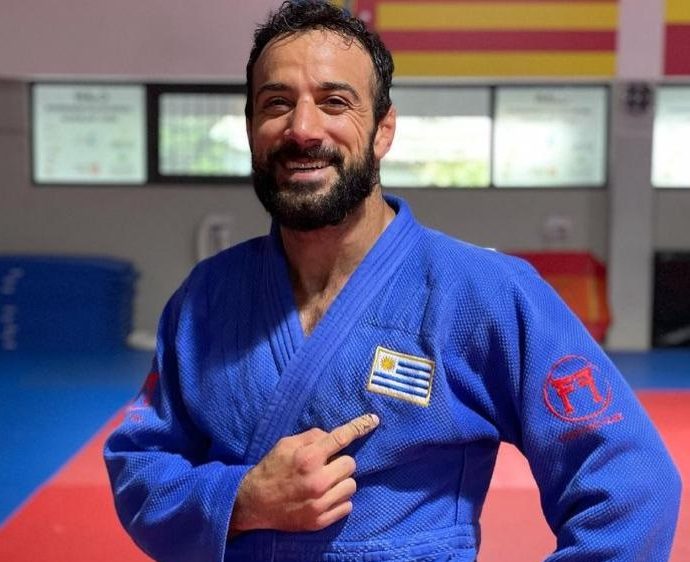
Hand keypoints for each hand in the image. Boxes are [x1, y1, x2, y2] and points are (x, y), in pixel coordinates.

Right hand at [230, 413, 379, 532]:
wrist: (254, 503)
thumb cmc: (271, 468)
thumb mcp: (286, 443)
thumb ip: (312, 436)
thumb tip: (333, 435)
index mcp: (308, 457)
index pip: (341, 437)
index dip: (359, 426)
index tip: (373, 420)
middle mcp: (317, 480)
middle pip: (350, 463)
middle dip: (340, 462)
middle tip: (326, 465)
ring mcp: (320, 503)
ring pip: (351, 485)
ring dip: (341, 481)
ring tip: (326, 482)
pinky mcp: (320, 520)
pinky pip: (347, 506)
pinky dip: (339, 499)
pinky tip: (325, 497)